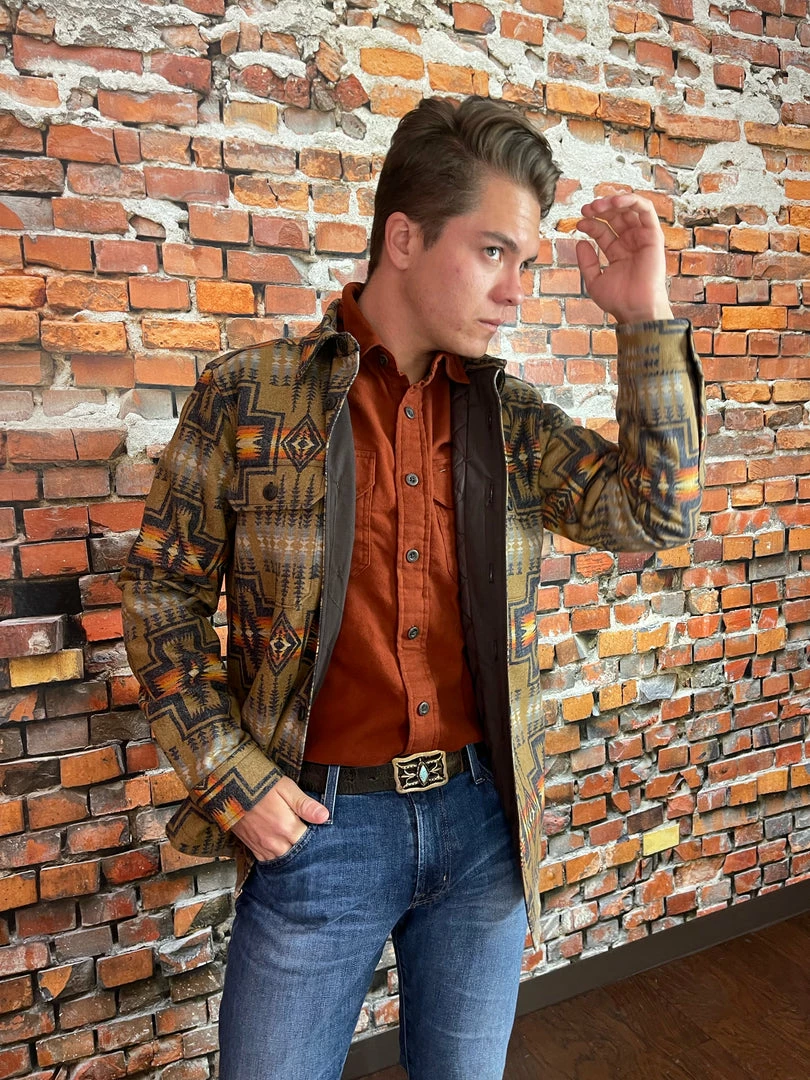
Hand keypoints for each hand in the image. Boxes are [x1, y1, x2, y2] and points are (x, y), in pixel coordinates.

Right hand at [231, 775, 329, 860]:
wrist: (226, 787)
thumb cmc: (257, 784)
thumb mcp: (285, 787)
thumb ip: (305, 804)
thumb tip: (325, 816)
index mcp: (286, 826)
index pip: (310, 842)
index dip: (318, 838)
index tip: (321, 832)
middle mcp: (275, 841)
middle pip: (298, 855)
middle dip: (306, 849)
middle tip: (310, 840)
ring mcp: (262, 846)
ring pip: (283, 861)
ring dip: (291, 855)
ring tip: (296, 845)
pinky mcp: (252, 847)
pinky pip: (268, 861)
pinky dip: (276, 858)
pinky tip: (282, 850)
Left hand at [575, 194, 673, 323]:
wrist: (635, 308)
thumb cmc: (618, 300)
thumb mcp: (594, 280)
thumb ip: (587, 262)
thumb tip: (580, 242)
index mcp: (617, 251)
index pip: (603, 230)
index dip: (591, 223)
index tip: (579, 223)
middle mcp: (630, 243)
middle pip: (615, 217)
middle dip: (600, 209)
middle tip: (586, 209)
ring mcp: (642, 238)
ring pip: (630, 210)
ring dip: (613, 202)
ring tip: (598, 205)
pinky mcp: (653, 235)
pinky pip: (646, 210)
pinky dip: (632, 201)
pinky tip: (616, 202)